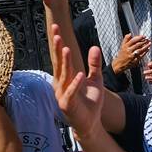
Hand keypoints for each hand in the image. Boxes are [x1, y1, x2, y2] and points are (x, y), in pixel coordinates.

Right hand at [50, 23, 105, 138]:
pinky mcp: (67, 105)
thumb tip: (94, 47)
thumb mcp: (95, 79)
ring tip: (67, 49)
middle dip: (57, 48)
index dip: (58, 43)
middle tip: (56, 32)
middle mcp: (61, 83)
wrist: (91, 123)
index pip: (61, 57)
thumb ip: (94, 64)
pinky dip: (75, 84)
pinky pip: (71, 92)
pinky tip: (79, 75)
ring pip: (64, 76)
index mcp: (65, 76)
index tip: (56, 28)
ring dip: (66, 63)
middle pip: (58, 63)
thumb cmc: (90, 102)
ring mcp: (62, 94)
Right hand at [111, 34, 150, 73]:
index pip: (133, 40)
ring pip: (140, 50)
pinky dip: (145, 52)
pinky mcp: (135, 61)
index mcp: (125, 46)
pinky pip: (141, 55)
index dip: (139, 37)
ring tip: (149, 43)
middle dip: (144, 41)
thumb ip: (126, 39)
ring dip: (146, 46)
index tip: (144, 36)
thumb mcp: (122, 46)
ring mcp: (132, 56)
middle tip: (148, 39)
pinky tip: (148, 49)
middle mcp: (128, 51)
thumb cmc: (122, 54)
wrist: (119, 64)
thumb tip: (130, 34)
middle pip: (137, 45)